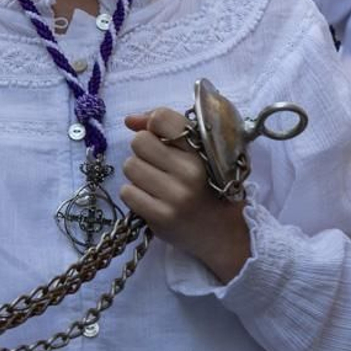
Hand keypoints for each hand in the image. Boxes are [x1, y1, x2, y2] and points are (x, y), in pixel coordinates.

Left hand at [120, 108, 251, 282]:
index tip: (160, 138)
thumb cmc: (208, 187)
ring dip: (138, 174)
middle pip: (139, 142)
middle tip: (157, 165)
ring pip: (130, 166)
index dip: (153, 125)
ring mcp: (175, 195)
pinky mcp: (161, 217)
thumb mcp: (199, 153)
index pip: (162, 118)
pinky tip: (151, 199)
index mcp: (202, 150)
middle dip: (143, 152)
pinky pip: (127, 192)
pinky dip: (134, 195)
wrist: (223, 232)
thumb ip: (167, 129)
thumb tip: (130, 120)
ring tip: (156, 183)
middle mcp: (189, 171)